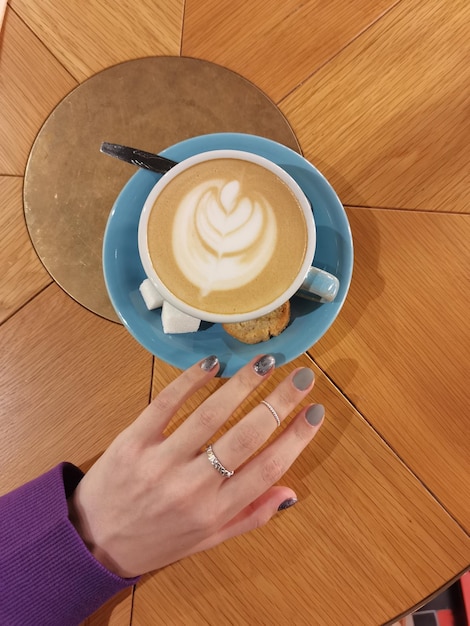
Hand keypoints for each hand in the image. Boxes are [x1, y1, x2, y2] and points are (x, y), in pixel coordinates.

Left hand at [67, 354, 323, 577]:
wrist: (93, 540)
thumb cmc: (156, 540)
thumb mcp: (207, 540)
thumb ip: (250, 516)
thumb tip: (291, 492)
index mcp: (215, 511)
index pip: (267, 469)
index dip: (296, 438)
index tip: (315, 411)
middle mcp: (192, 486)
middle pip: (246, 436)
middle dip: (279, 402)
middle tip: (302, 375)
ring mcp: (161, 461)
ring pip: (210, 415)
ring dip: (242, 384)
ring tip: (266, 363)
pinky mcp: (134, 440)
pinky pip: (167, 403)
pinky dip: (191, 380)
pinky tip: (213, 363)